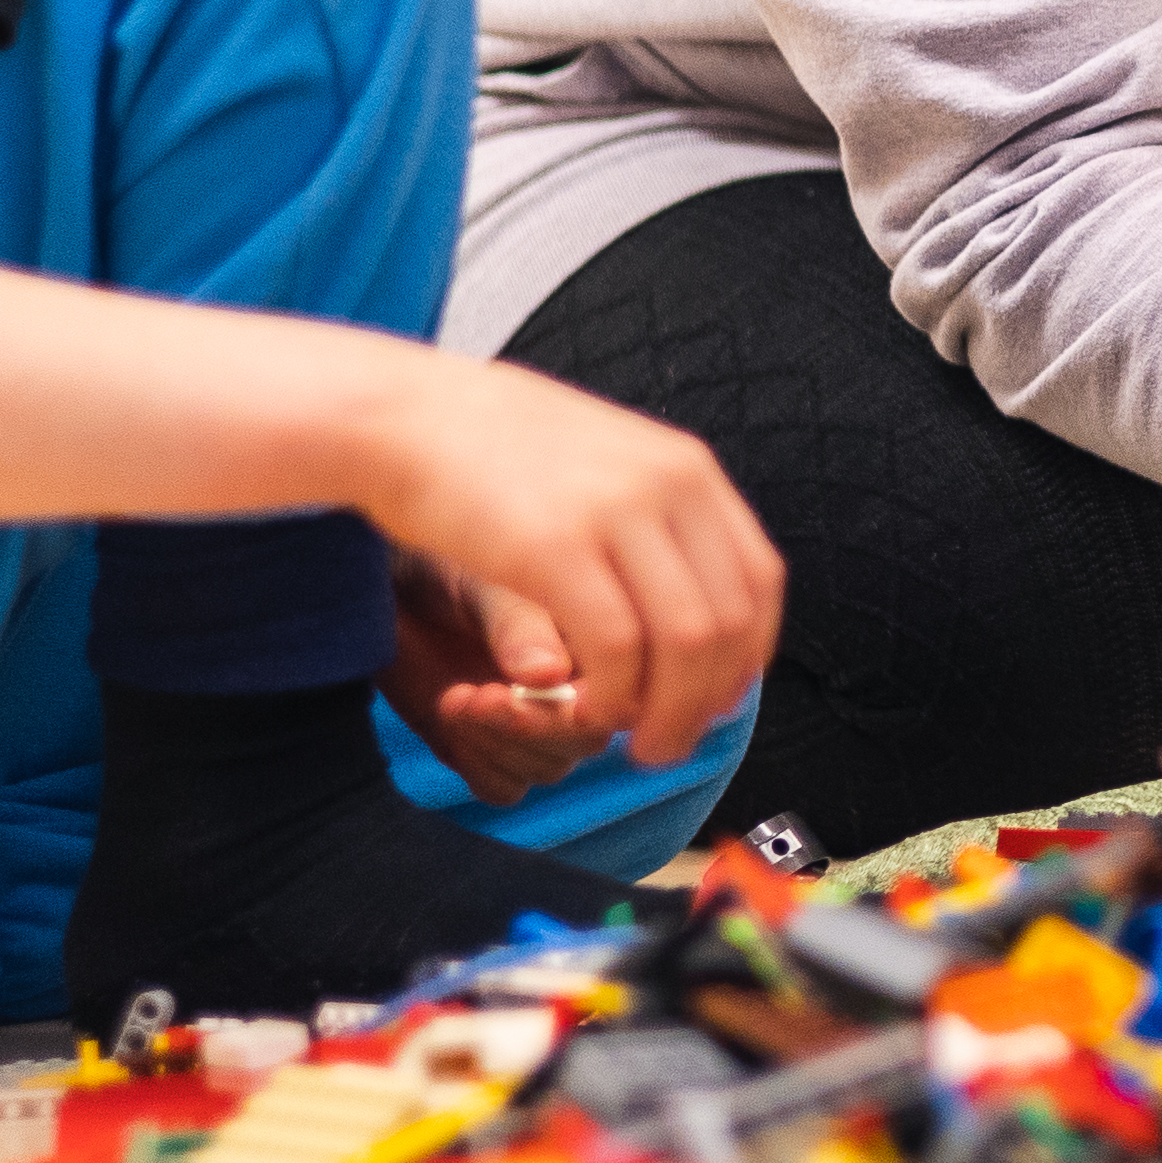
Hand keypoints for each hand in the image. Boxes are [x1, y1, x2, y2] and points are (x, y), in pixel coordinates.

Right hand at [352, 355, 780, 775]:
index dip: (745, 657)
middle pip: (729, 622)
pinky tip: (586, 711)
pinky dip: (611, 696)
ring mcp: (616, 512)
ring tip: (637, 745)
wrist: (402, 417)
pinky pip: (615, 648)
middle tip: (671, 744)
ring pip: (685, 644)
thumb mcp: (600, 464)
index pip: (759, 581)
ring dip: (667, 712)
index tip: (715, 701)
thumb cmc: (489, 448)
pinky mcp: (556, 546)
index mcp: (685, 467)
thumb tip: (692, 606)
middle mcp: (667, 485)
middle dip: (706, 702)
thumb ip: (649, 522)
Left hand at [380, 556, 615, 806]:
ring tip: (453, 698)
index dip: (581, 704)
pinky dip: (476, 764)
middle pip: (588, 739)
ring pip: (546, 767)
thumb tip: (551, 675)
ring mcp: (535, 721)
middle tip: (477, 695)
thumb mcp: (479, 583)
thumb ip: (517, 624)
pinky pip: (504, 788)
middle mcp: (576, 684)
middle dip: (530, 726)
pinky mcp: (491, 750)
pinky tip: (449, 717)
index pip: (621, 692)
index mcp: (595, 636)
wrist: (387, 586)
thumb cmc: (440, 565)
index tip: (526, 687)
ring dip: (496, 743)